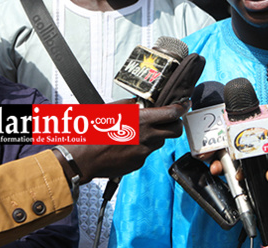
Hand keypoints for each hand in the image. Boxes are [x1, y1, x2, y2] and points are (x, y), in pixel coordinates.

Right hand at [64, 54, 204, 181]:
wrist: (82, 157)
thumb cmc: (93, 132)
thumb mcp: (112, 109)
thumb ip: (130, 105)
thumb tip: (140, 103)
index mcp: (142, 120)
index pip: (172, 114)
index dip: (182, 108)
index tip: (184, 104)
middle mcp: (147, 137)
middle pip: (175, 131)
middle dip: (175, 124)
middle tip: (170, 120)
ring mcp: (143, 152)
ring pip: (160, 142)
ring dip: (155, 136)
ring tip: (138, 133)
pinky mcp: (138, 163)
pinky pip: (146, 153)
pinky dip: (141, 148)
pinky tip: (127, 145)